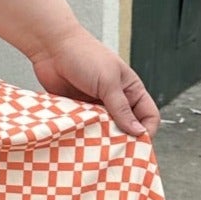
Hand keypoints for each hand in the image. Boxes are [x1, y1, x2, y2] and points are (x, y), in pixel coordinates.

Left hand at [27, 26, 158, 139]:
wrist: (51, 48)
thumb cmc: (84, 56)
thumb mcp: (108, 82)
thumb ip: (121, 108)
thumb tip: (138, 132)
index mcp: (131, 90)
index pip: (148, 116)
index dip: (146, 131)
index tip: (137, 145)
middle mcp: (116, 100)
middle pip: (127, 128)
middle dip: (123, 140)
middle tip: (115, 151)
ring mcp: (97, 107)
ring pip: (106, 131)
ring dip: (103, 139)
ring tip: (97, 146)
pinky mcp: (79, 111)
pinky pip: (86, 128)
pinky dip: (85, 135)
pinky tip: (81, 139)